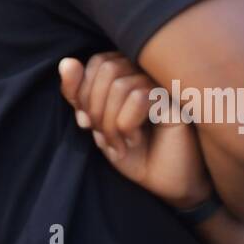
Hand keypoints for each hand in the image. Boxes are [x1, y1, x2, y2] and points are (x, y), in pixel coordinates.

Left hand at [59, 52, 212, 209]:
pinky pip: (139, 98)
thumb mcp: (96, 123)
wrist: (164, 182)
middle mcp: (148, 70)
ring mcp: (164, 83)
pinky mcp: (177, 100)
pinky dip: (127, 124)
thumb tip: (66, 63)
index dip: (83, 92)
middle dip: (95, 108)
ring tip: (118, 145)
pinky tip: (135, 140)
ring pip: (121, 85)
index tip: (86, 123)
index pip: (96, 62)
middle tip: (102, 137)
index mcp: (129, 70)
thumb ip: (78, 94)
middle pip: (107, 69)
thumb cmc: (134, 151)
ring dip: (110, 123)